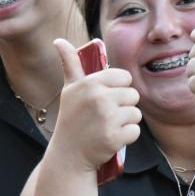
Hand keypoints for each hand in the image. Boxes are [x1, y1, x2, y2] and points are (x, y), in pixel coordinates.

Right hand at [47, 39, 140, 174]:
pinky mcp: (114, 137)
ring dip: (125, 122)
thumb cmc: (71, 119)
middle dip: (123, 106)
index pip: (124, 77)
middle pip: (132, 95)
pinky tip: (111, 138)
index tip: (104, 99)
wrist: (68, 155)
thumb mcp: (69, 90)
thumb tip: (58, 40)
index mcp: (90, 83)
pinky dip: (126, 137)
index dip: (118, 89)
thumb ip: (70, 64)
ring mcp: (107, 118)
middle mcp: (98, 98)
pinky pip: (135, 131)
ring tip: (107, 127)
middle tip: (104, 116)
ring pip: (136, 113)